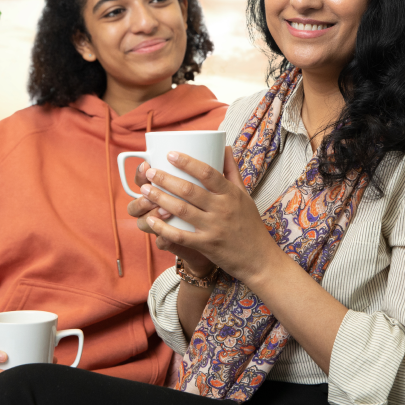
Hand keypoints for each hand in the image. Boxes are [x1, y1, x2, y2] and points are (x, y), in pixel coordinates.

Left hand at [139, 146, 280, 284]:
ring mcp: (213, 228)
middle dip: (166, 179)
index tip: (171, 154)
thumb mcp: (244, 195)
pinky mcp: (206, 245)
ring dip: (160, 198)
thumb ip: (232, 171)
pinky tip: (151, 220)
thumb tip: (224, 146)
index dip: (188, 162)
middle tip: (150, 173)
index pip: (208, 173)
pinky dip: (163, 228)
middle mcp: (222, 209)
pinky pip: (181, 236)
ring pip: (182, 210)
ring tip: (145, 190)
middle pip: (189, 190)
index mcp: (231, 194)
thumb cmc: (249, 224)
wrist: (258, 258)